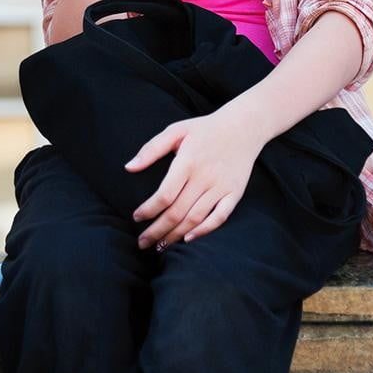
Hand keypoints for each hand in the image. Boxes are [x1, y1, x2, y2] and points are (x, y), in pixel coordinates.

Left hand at [126, 110, 261, 248]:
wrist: (243, 126)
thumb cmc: (205, 129)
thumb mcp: (176, 130)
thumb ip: (151, 149)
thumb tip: (129, 168)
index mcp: (188, 162)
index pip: (165, 195)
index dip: (149, 210)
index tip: (136, 218)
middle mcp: (205, 177)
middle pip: (178, 212)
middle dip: (157, 231)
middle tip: (142, 243)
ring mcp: (221, 187)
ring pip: (195, 218)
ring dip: (176, 235)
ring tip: (160, 246)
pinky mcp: (234, 193)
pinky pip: (220, 217)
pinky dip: (205, 230)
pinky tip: (189, 239)